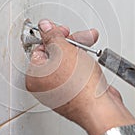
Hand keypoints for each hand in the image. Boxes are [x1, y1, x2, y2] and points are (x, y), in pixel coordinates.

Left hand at [26, 19, 134, 134]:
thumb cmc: (80, 87)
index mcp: (34, 77)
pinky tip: (91, 59)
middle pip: (54, 54)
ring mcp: (59, 90)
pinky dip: (83, 64)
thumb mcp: (63, 50)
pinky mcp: (74, 92)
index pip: (40, 48)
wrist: (101, 107)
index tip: (63, 30)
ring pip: (67, 62)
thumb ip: (52, 36)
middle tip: (79, 37)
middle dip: (70, 42)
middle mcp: (44, 86)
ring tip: (90, 44)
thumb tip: (44, 26)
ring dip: (79, 50)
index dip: (53, 37)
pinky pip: (75, 73)